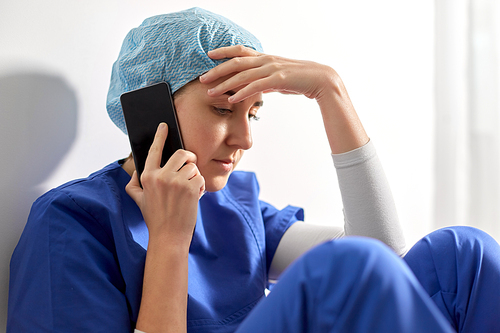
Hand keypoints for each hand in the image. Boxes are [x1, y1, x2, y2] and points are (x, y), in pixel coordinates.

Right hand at [126, 123, 204, 241]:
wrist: (169, 236)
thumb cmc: (155, 218)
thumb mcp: (139, 200)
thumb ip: (134, 183)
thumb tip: (136, 169)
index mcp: (147, 176)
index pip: (154, 150)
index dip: (160, 136)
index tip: (164, 126)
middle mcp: (161, 176)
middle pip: (182, 153)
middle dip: (189, 159)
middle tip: (189, 168)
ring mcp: (177, 181)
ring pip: (193, 166)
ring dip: (194, 177)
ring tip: (188, 191)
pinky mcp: (191, 187)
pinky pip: (200, 177)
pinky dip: (200, 186)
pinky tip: (194, 197)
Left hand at [200, 45, 367, 153]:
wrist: (321, 80)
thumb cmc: (299, 80)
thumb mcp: (278, 78)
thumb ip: (264, 79)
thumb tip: (254, 86)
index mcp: (265, 58)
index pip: (240, 51)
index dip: (224, 52)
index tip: (209, 56)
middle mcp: (266, 60)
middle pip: (236, 62)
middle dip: (217, 70)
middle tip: (202, 78)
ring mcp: (272, 69)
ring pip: (243, 75)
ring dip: (225, 84)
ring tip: (211, 92)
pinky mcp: (278, 80)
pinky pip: (256, 86)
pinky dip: (242, 93)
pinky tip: (231, 99)